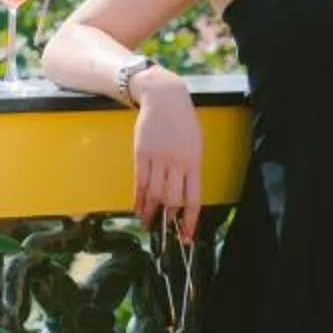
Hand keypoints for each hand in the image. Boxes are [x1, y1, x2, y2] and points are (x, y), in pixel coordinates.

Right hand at [131, 70, 201, 242]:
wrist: (163, 96)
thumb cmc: (183, 121)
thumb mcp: (195, 143)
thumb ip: (191, 167)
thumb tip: (186, 195)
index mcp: (194, 161)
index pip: (193, 198)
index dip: (189, 221)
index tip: (184, 236)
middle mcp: (176, 162)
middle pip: (171, 199)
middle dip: (168, 219)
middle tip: (164, 230)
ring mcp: (157, 157)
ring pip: (154, 193)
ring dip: (150, 211)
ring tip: (147, 223)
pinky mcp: (141, 153)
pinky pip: (140, 181)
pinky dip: (138, 198)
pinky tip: (137, 207)